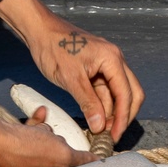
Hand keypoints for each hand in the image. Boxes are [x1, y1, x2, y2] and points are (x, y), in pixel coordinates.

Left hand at [0, 0, 143, 141]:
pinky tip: (96, 117)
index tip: (115, 136)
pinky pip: (105, 89)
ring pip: (117, 93)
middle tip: (111, 135)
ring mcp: (105, 64)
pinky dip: (102, 104)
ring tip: (101, 130)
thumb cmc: (52, 48)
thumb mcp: (70, 78)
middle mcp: (114, 60)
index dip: (123, 118)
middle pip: (130, 93)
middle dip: (123, 115)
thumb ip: (88, 103)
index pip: (126, 94)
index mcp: (112, 59)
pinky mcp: (95, 68)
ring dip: (111, 111)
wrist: (37, 30)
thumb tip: (100, 126)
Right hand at [0, 99, 92, 166]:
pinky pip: (31, 137)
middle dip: (62, 147)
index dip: (81, 165)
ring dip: (49, 134)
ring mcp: (22, 165)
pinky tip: (39, 115)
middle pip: (58, 161)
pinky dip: (37, 127)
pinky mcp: (13, 150)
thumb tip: (96, 163)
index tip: (90, 156)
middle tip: (57, 142)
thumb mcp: (62, 156)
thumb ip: (82, 162)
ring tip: (44, 129)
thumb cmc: (21, 151)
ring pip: (44, 147)